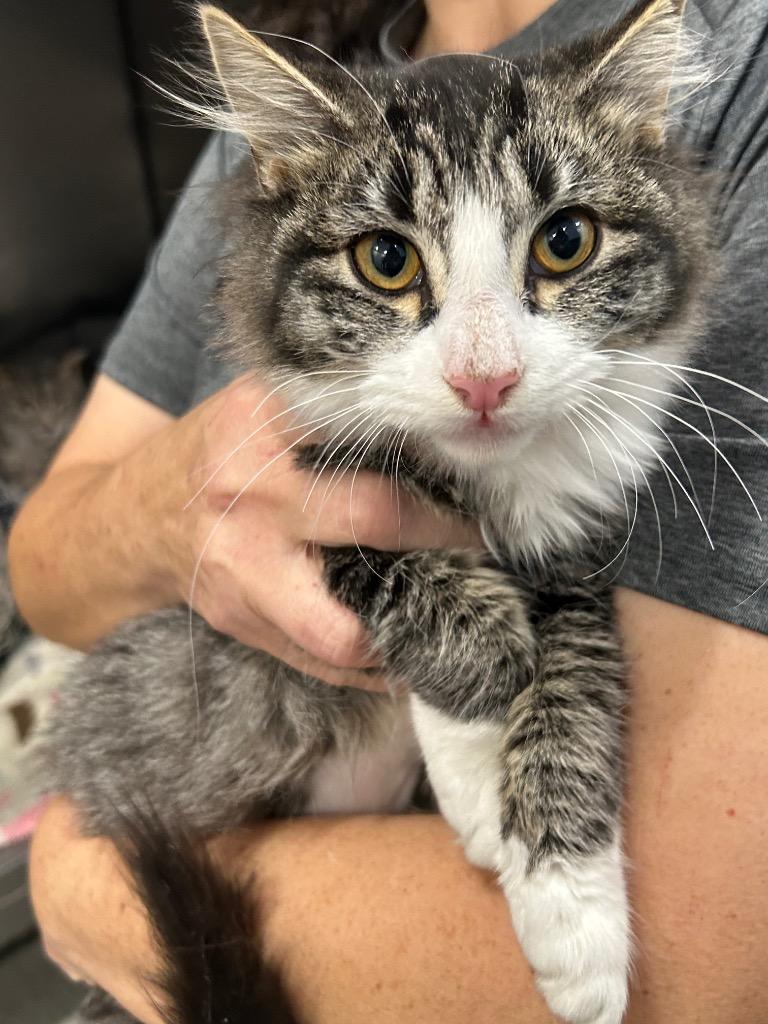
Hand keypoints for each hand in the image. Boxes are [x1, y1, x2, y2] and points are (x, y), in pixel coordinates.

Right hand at [160, 375, 479, 687]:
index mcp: (261, 425)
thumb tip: (433, 424)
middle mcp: (250, 496)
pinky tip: (408, 650)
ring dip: (410, 625)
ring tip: (457, 608)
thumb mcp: (263, 405)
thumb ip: (331, 407)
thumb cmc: (221, 453)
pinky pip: (320, 662)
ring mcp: (242, 570)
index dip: (433, 449)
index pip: (363, 428)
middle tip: (486, 539)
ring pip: (341, 626)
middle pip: (373, 518)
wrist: (136, 519)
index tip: (480, 464)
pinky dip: (374, 665)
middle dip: (446, 534)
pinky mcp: (241, 621)